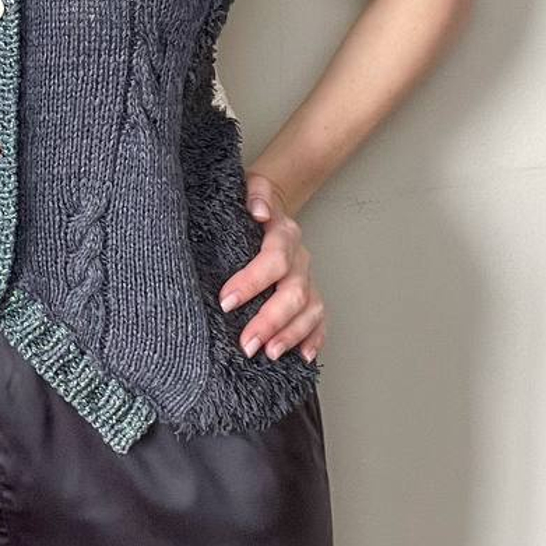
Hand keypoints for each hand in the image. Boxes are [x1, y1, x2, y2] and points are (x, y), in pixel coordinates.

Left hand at [218, 173, 326, 363]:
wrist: (269, 206)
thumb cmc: (252, 204)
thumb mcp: (250, 189)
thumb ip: (255, 195)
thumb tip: (259, 210)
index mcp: (284, 235)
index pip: (273, 260)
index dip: (251, 282)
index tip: (226, 302)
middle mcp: (300, 259)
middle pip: (293, 292)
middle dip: (270, 321)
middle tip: (247, 344)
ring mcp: (308, 279)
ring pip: (309, 309)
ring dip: (291, 334)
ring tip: (270, 353)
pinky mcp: (311, 294)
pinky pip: (320, 319)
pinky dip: (314, 338)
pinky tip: (304, 356)